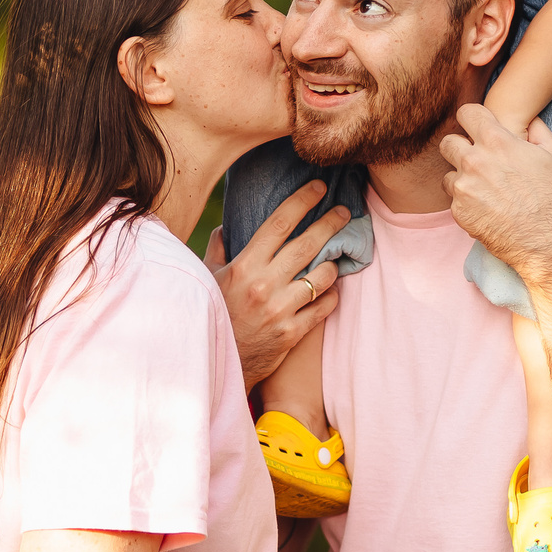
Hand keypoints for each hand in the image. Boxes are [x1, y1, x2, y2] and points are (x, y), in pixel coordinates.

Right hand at [206, 182, 347, 384]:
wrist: (217, 363)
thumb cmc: (211, 315)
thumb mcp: (206, 278)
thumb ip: (217, 249)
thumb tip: (226, 226)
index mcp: (244, 266)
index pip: (279, 223)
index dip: (302, 201)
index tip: (319, 188)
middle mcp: (264, 285)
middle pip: (308, 245)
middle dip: (331, 224)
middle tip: (345, 213)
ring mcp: (280, 310)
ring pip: (322, 276)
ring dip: (333, 263)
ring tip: (336, 257)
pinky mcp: (292, 333)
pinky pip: (324, 307)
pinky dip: (331, 295)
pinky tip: (330, 289)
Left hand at [439, 107, 551, 280]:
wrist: (548, 242)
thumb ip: (537, 130)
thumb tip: (528, 119)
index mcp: (496, 141)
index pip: (466, 113)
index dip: (473, 119)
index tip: (478, 128)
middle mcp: (474, 160)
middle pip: (448, 142)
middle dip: (460, 148)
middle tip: (478, 161)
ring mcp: (464, 187)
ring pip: (449, 173)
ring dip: (462, 177)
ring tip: (484, 189)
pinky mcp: (459, 211)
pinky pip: (454, 200)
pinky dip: (467, 202)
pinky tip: (487, 208)